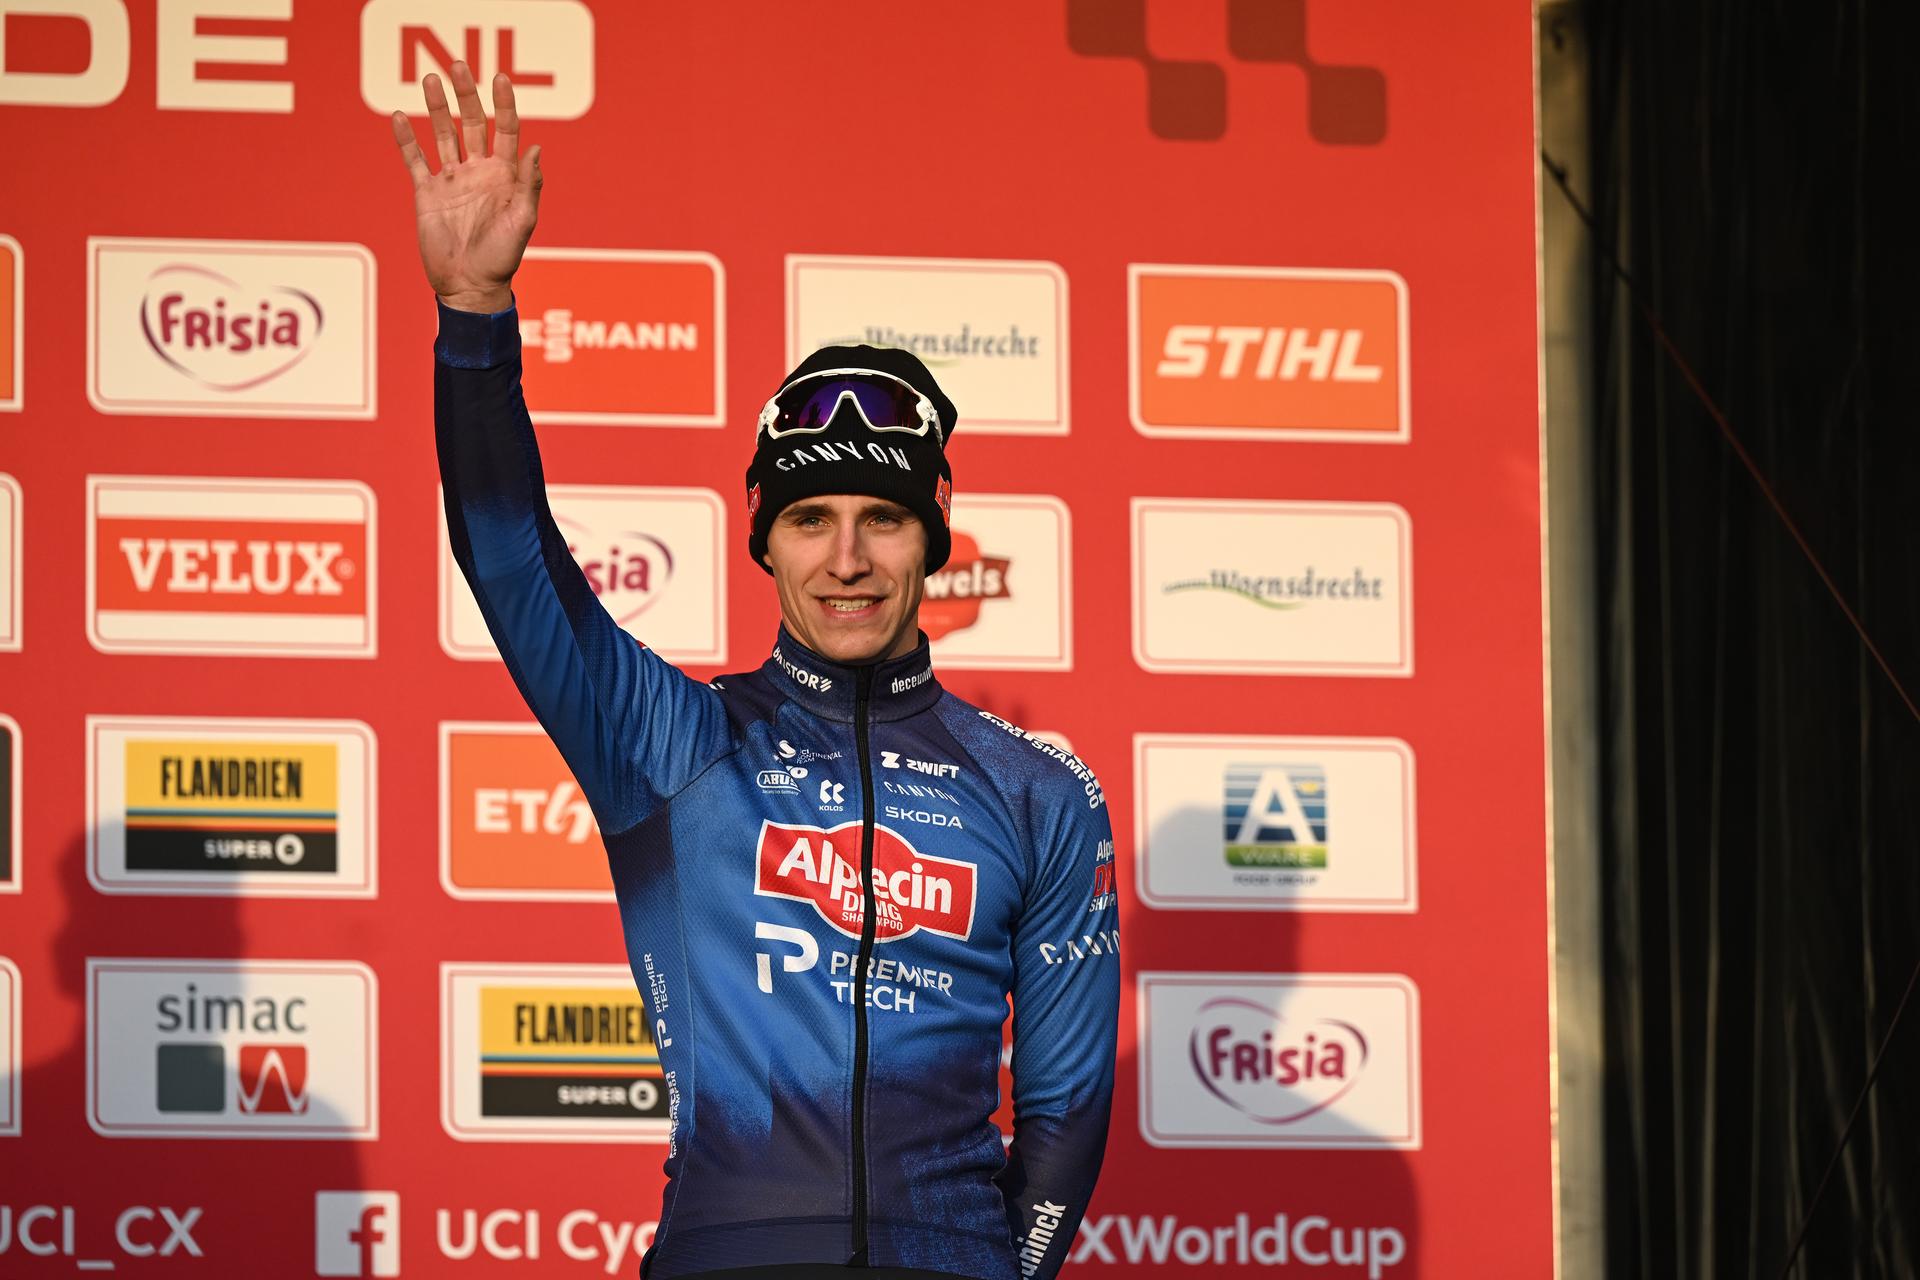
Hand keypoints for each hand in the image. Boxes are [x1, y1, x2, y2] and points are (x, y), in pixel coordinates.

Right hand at [390, 61, 540, 312]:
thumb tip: (536, 148)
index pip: (506, 129)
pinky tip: (399, 116)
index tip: (499, 78)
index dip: (504, 103)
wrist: (470, 286)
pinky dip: (406, 139)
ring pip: (443, 134)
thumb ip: (529, 185)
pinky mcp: (427, 192)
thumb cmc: (502, 259)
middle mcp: (478, 171)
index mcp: (505, 175)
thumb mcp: (523, 221)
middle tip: (458, 65)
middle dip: (467, 94)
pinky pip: (415, 160)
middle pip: (473, 123)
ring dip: (437, 107)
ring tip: (430, 79)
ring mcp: (452, 180)